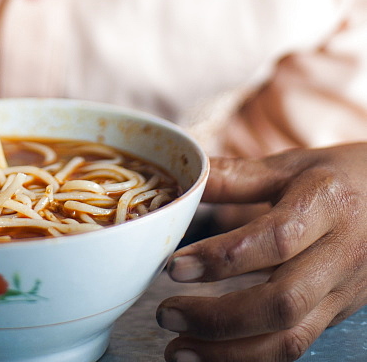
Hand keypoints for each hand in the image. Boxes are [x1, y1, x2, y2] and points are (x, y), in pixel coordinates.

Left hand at [157, 144, 366, 361]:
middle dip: (219, 317)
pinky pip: (296, 347)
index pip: (274, 240)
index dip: (222, 258)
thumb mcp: (292, 165)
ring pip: (291, 338)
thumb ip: (237, 175)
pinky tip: (211, 355)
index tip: (174, 266)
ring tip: (177, 349)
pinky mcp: (338, 316)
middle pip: (282, 302)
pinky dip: (250, 357)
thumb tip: (185, 178)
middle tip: (166, 314)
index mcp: (327, 205)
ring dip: (229, 352)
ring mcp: (343, 292)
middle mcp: (340, 255)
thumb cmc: (339, 177)